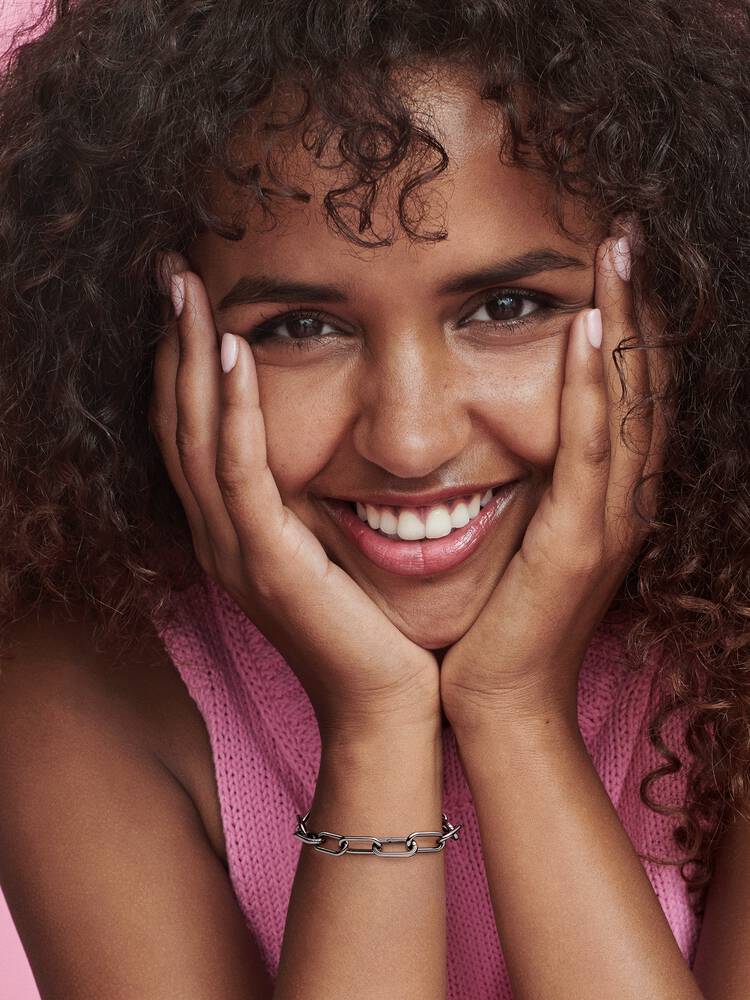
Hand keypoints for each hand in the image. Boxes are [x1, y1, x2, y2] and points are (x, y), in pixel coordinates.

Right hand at [148, 256, 438, 739]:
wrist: (390, 707)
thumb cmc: (375, 628)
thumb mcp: (335, 550)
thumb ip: (316, 500)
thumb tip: (336, 441)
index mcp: (236, 533)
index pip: (194, 434)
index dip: (183, 364)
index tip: (193, 298)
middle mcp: (220, 538)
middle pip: (177, 424)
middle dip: (171, 343)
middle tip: (172, 270)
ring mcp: (236, 552)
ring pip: (195, 437)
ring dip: (187, 358)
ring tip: (187, 288)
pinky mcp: (268, 564)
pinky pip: (239, 473)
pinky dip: (232, 410)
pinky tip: (230, 352)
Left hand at [440, 233, 668, 732]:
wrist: (497, 697)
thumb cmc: (502, 619)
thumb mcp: (525, 536)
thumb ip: (533, 482)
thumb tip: (510, 430)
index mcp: (611, 498)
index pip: (631, 393)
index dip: (633, 325)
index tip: (615, 261)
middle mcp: (625, 501)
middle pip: (646, 384)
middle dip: (641, 305)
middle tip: (628, 231)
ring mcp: (610, 521)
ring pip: (631, 403)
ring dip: (627, 324)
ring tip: (620, 251)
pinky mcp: (579, 542)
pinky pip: (591, 449)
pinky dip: (595, 387)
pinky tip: (590, 329)